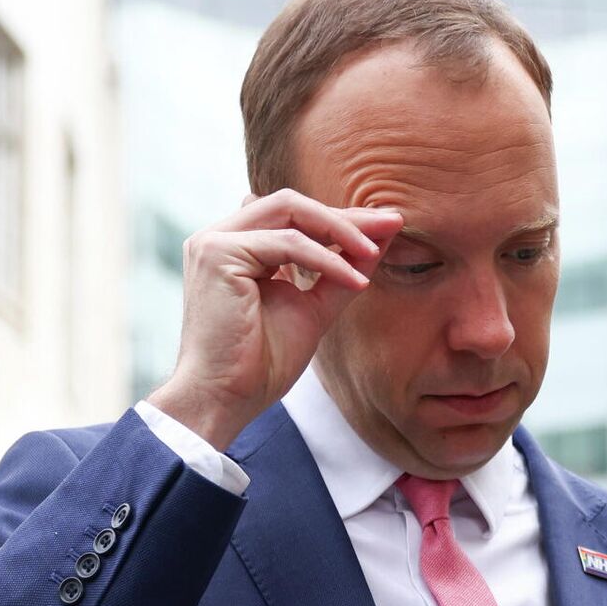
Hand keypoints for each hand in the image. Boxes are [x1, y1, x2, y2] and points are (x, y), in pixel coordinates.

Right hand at [146, 191, 403, 451]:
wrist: (225, 401)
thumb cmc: (260, 366)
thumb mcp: (311, 310)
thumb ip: (339, 273)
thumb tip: (379, 240)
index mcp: (237, 248)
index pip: (293, 218)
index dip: (341, 220)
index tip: (386, 226)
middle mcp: (221, 237)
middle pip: (292, 205)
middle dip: (345, 215)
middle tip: (391, 222)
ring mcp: (214, 242)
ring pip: (290, 212)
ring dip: (340, 230)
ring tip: (376, 252)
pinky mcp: (218, 254)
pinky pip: (287, 243)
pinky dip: (326, 259)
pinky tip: (355, 279)